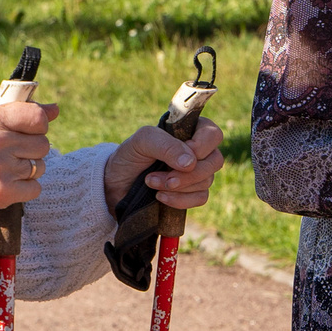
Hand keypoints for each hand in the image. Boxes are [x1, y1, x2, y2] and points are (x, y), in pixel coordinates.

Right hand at [0, 97, 59, 226]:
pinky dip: (24, 189)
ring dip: (27, 170)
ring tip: (4, 169)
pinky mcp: (2, 193)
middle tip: (10, 153)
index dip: (38, 124)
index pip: (37, 116)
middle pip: (42, 143)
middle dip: (31, 149)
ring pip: (40, 166)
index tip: (28, 130)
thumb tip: (53, 109)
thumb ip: (13, 109)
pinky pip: (35, 188)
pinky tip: (5, 184)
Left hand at [103, 117, 225, 213]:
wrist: (116, 184)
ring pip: (207, 181)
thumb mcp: (142, 142)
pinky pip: (201, 198)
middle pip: (215, 161)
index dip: (200, 147)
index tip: (177, 154)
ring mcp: (198, 173)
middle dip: (187, 173)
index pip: (213, 134)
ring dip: (177, 186)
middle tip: (162, 177)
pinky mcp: (192, 193)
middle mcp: (198, 151)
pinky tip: (160, 197)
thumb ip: (165, 145)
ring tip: (150, 183)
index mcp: (190, 130)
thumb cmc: (130, 156)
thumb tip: (190, 162)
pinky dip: (180, 200)